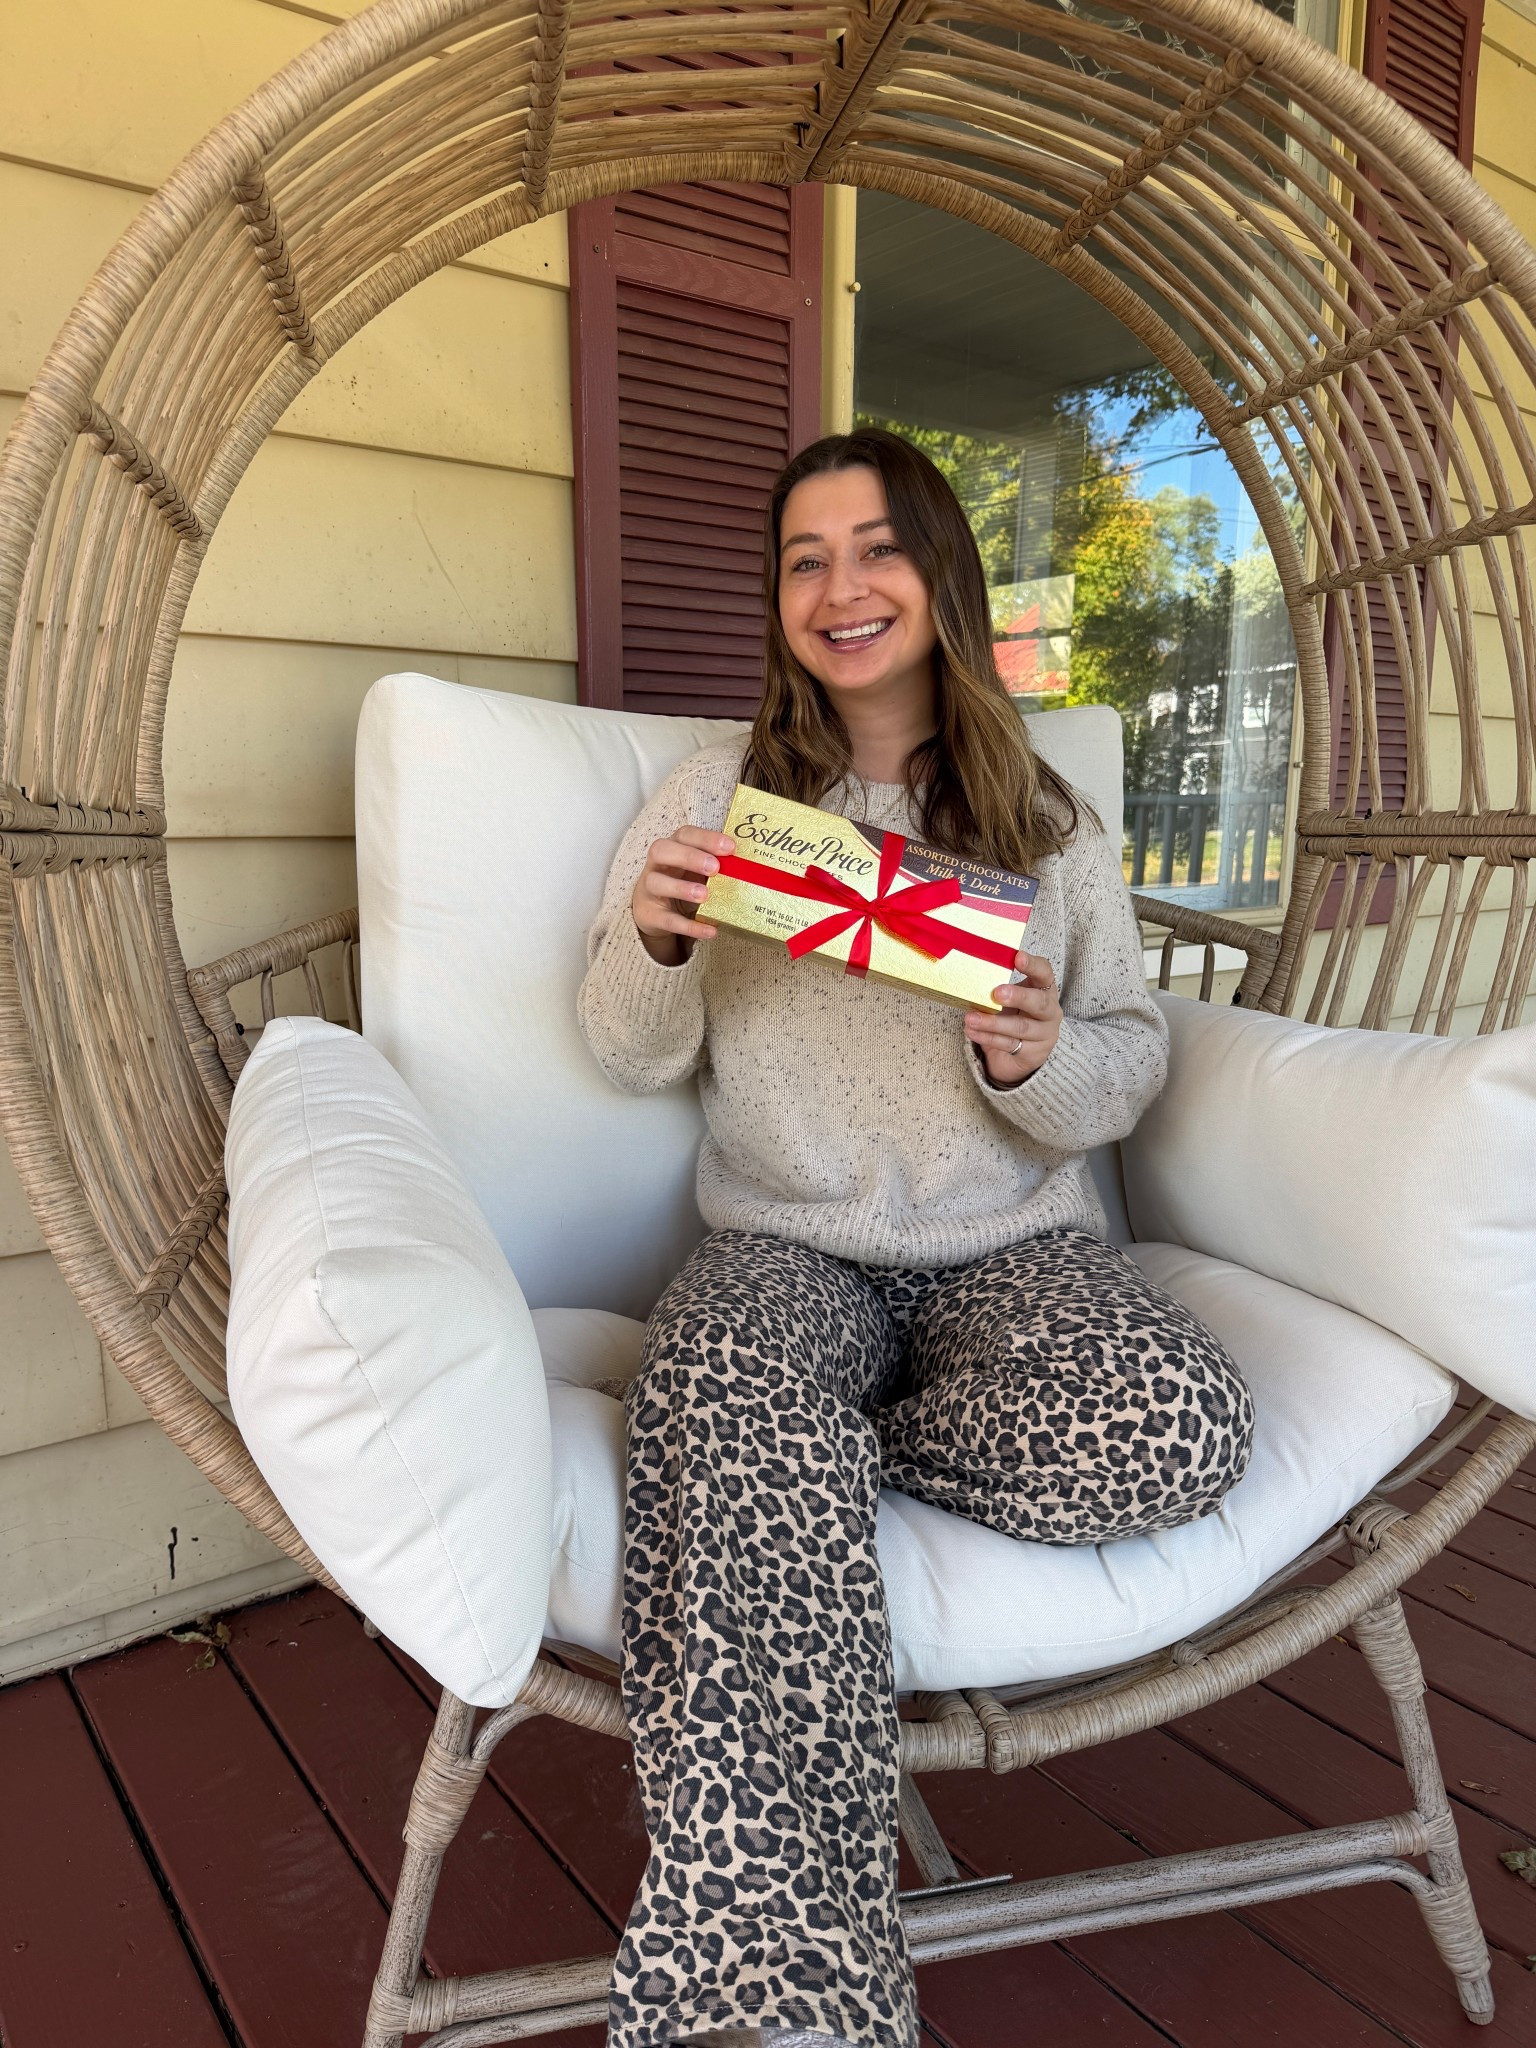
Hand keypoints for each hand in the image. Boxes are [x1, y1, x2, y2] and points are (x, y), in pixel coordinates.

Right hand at [632, 826, 734, 964]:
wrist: (653, 911)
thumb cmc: (681, 883)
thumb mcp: (696, 871)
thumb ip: (716, 866)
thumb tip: (750, 869)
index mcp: (672, 848)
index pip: (684, 835)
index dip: (706, 838)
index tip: (730, 847)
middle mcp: (656, 864)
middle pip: (661, 850)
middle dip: (690, 857)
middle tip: (715, 868)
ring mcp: (649, 889)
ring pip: (656, 882)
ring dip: (682, 888)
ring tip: (705, 895)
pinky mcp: (649, 915)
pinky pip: (667, 920)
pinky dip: (689, 926)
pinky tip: (710, 931)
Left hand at [964, 950, 1061, 1086]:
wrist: (1022, 1053)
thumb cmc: (1014, 1016)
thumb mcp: (1010, 999)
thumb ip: (999, 987)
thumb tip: (968, 975)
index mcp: (1045, 990)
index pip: (1045, 973)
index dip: (1033, 965)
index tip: (1018, 957)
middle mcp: (1050, 1011)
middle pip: (1039, 1003)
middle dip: (1018, 997)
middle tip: (997, 993)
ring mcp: (1045, 1034)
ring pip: (1021, 1027)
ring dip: (993, 1023)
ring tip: (971, 1018)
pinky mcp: (1034, 1053)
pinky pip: (1010, 1044)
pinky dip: (988, 1037)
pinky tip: (972, 1031)